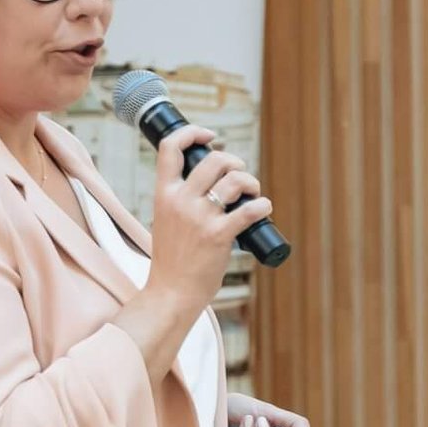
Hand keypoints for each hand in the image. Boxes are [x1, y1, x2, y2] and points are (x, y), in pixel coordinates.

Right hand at [146, 128, 273, 318]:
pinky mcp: (219, 236)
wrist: (171, 294)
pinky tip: (263, 208)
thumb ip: (180, 200)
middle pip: (214, 159)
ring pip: (235, 180)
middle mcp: (181, 201)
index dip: (193, 132)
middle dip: (235, 162)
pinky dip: (262, 205)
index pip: (170, 147)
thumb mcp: (165, 221)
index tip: (210, 136)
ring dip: (251, 182)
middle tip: (241, 176)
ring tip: (253, 194)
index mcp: (164, 194)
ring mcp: (200, 218)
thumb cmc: (172, 261)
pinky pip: (249, 210)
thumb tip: (210, 183)